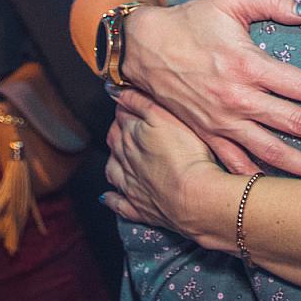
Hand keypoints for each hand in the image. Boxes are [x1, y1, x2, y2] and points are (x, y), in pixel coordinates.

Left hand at [102, 89, 234, 239]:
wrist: (193, 197)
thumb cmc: (186, 154)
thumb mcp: (165, 117)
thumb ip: (139, 102)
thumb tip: (114, 91)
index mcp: (132, 136)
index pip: (123, 116)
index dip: (126, 107)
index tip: (130, 102)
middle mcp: (126, 160)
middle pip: (115, 141)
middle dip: (118, 131)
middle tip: (125, 125)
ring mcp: (131, 186)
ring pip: (113, 170)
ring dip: (113, 162)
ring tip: (117, 156)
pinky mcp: (139, 208)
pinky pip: (119, 203)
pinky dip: (112, 198)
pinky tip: (108, 196)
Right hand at [119, 0, 300, 179]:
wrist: (143, 48)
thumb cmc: (192, 20)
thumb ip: (274, 2)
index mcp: (249, 65)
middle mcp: (238, 99)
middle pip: (297, 125)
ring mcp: (222, 123)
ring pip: (272, 154)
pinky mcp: (208, 137)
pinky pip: (238, 166)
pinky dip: (262, 183)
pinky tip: (285, 195)